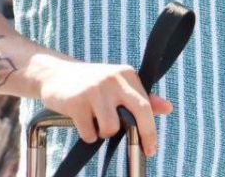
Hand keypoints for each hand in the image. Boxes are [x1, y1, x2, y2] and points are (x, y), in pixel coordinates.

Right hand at [37, 58, 172, 156]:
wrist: (56, 73)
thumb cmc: (93, 84)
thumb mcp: (119, 85)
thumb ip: (142, 97)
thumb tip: (168, 108)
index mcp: (127, 74)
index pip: (146, 105)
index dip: (150, 130)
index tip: (151, 148)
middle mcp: (113, 79)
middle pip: (137, 114)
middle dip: (141, 135)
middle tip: (140, 150)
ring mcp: (94, 90)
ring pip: (110, 128)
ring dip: (104, 133)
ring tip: (97, 123)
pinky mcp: (76, 102)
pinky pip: (89, 133)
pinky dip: (87, 135)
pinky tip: (82, 121)